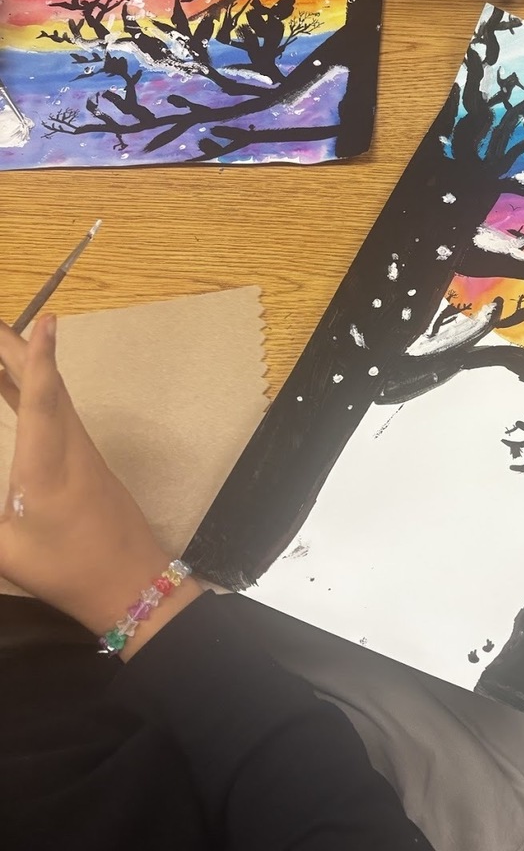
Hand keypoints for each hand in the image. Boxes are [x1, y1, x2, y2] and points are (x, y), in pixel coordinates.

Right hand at [0, 316, 198, 658]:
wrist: (131, 582)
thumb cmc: (68, 570)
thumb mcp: (6, 549)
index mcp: (47, 465)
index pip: (44, 399)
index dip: (41, 358)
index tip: (48, 320)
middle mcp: (69, 448)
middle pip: (47, 386)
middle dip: (17, 349)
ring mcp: (81, 453)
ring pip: (53, 398)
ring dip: (24, 367)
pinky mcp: (85, 462)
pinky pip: (55, 414)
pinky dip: (32, 392)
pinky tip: (11, 388)